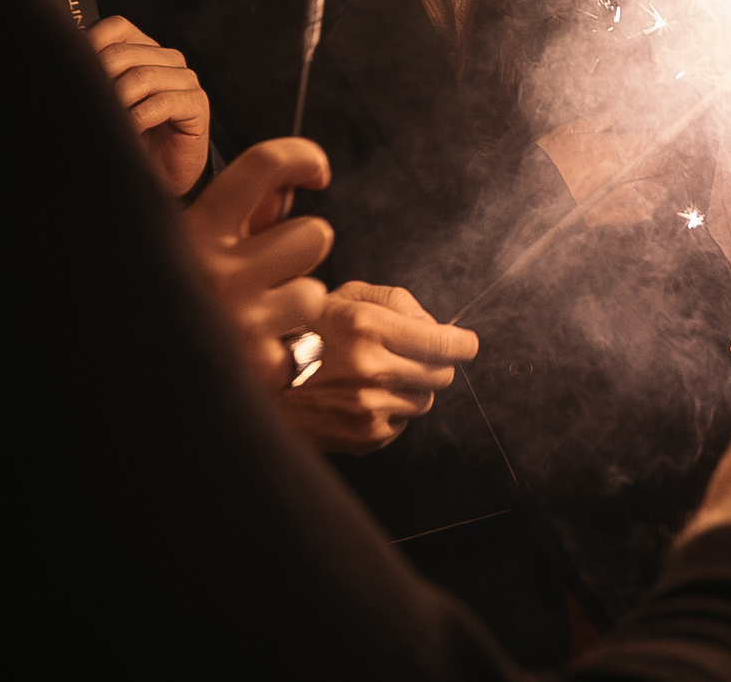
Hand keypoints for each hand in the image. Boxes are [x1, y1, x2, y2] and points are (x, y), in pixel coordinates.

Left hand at [90, 14, 209, 195]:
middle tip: (90, 106)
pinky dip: (140, 118)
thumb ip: (95, 78)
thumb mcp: (108, 103)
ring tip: (111, 123)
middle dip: (100, 81)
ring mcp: (185, 79)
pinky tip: (131, 132)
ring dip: (120, 103)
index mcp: (144, 50)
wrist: (160, 174)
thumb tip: (65, 63)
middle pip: (123, 53)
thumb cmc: (132, 136)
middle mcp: (167, 59)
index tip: (76, 74)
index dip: (92, 44)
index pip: (116, 27)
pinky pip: (163, 102)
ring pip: (142, 76)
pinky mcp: (196, 103)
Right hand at [181, 139, 334, 391]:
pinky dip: (287, 352)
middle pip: (314, 233)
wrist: (127, 378)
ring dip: (295, 304)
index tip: (316, 171)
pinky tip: (252, 353)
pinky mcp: (260, 367)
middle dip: (302, 250)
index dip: (302, 157)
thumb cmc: (161, 300)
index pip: (265, 164)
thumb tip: (287, 189)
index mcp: (195, 229)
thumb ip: (236, 217)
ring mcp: (241, 321)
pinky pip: (307, 345)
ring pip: (315, 292)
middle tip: (272, 269)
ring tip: (256, 317)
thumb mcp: (186, 247)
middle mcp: (218, 272)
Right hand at [278, 282, 481, 454]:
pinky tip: (363, 398)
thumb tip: (432, 324)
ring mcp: (369, 405)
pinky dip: (391, 409)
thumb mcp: (344, 297)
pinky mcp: (367, 434)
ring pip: (424, 399)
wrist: (263, 387)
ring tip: (377, 378)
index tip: (466, 343)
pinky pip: (403, 421)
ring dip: (411, 387)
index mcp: (366, 326)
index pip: (441, 341)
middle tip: (414, 357)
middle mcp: (371, 367)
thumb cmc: (306, 334)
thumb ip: (394, 301)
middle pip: (441, 373)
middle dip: (435, 363)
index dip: (461, 343)